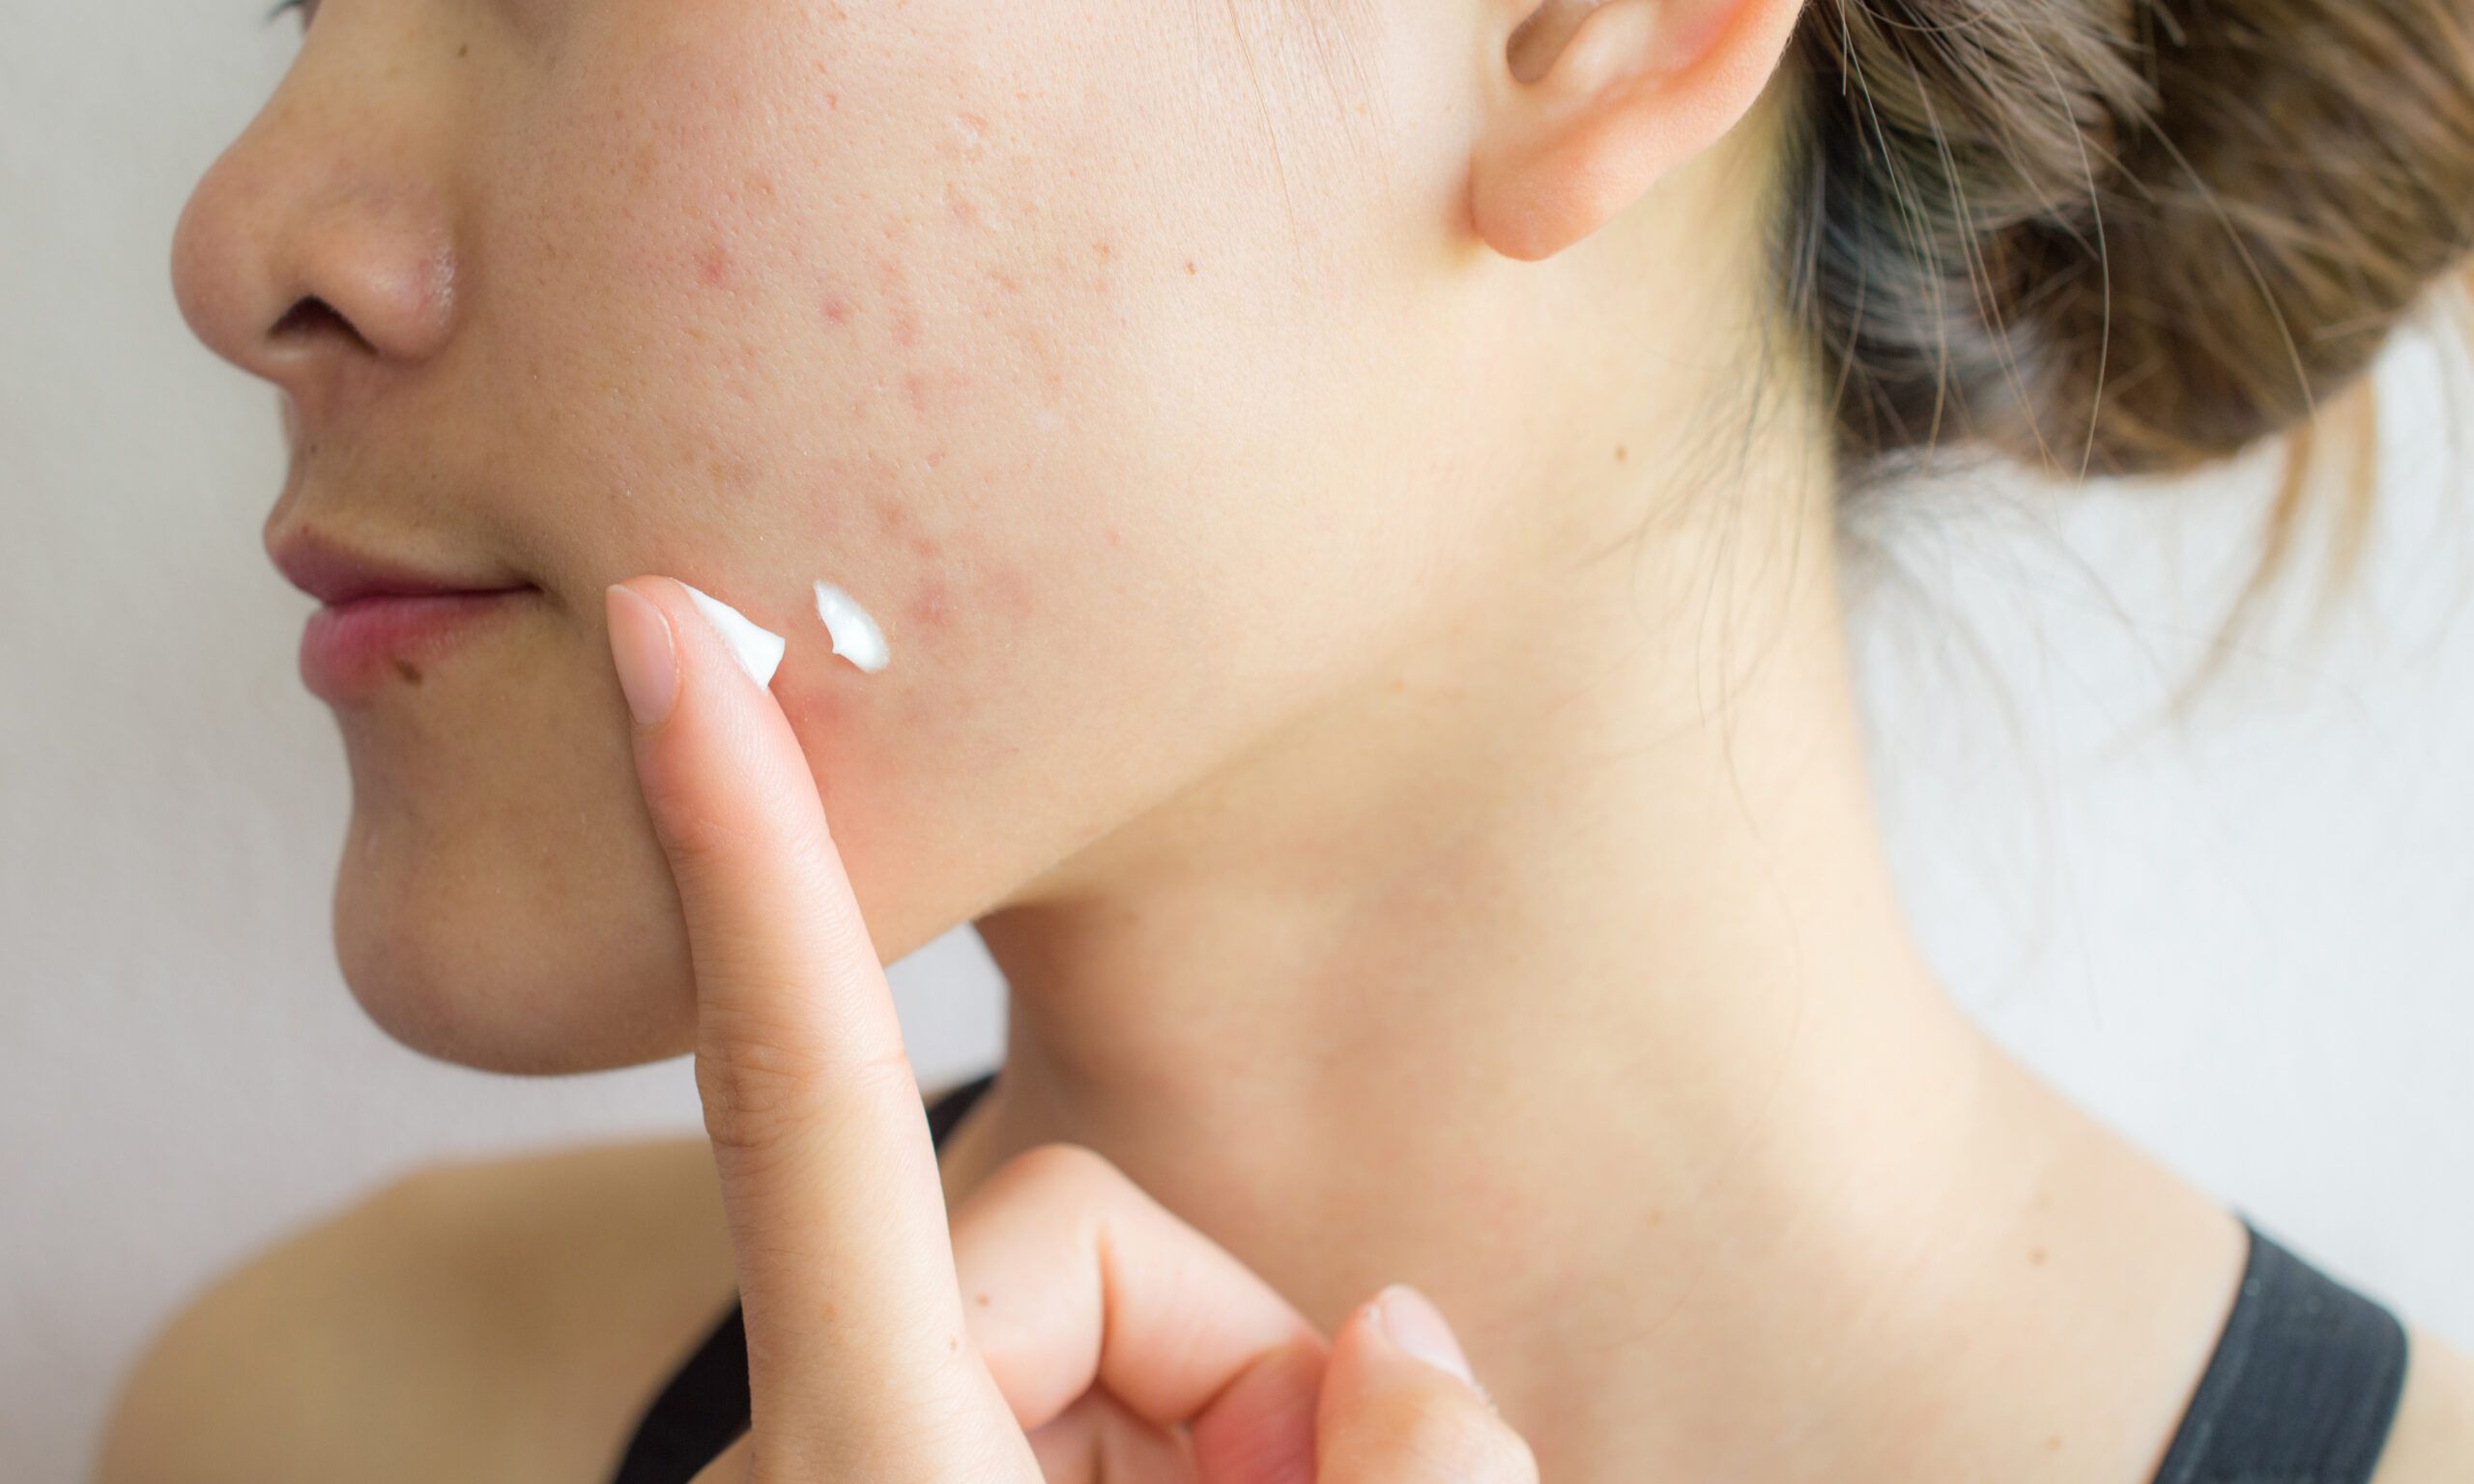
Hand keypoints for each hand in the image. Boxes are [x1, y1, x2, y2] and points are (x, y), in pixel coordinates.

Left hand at [603, 575, 1538, 1483]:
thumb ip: (1419, 1483)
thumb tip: (1399, 1340)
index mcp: (876, 1471)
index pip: (807, 1087)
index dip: (746, 841)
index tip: (668, 638)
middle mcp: (820, 1453)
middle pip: (1061, 1219)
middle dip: (1213, 1352)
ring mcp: (845, 1471)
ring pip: (1083, 1293)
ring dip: (1206, 1423)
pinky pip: (1055, 1378)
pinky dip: (1153, 1449)